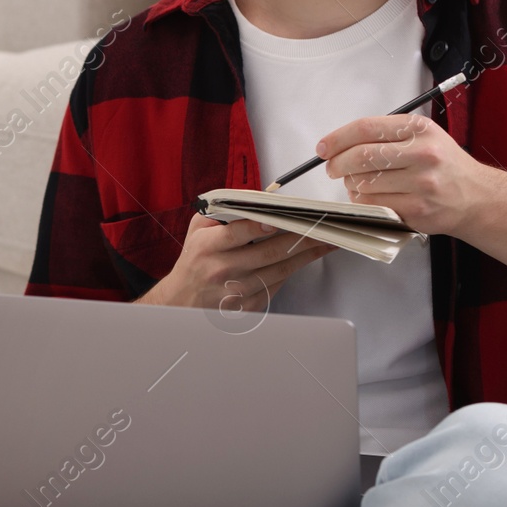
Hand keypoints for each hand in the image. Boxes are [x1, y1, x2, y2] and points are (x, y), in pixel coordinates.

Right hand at [136, 213, 334, 309]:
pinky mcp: (247, 306)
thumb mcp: (198, 229)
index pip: (238, 234)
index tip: (278, 218)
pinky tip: (301, 260)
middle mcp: (223, 270)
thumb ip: (222, 212)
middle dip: (300, 240)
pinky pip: (276, 286)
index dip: (259, 225)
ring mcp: (236, 291)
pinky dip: (289, 272)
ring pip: (279, 271)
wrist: (182, 300)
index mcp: (209, 247)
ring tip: (324, 243)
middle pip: (269, 253)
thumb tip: (253, 200)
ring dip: (305, 256)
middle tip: (322, 229)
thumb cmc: (195, 260)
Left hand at [318, 113, 496, 236]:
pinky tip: (372, 197)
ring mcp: (421, 183)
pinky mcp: (417, 208)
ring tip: (358, 183)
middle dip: (338, 164)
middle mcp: (422, 153)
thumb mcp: (424, 136)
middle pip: (361, 156)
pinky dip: (363, 201)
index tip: (323, 148)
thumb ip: (386, 135)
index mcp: (419, 128)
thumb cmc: (444, 164)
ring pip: (363, 183)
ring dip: (351, 184)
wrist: (477, 196)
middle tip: (333, 168)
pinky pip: (373, 205)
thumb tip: (339, 144)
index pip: (366, 128)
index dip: (337, 138)